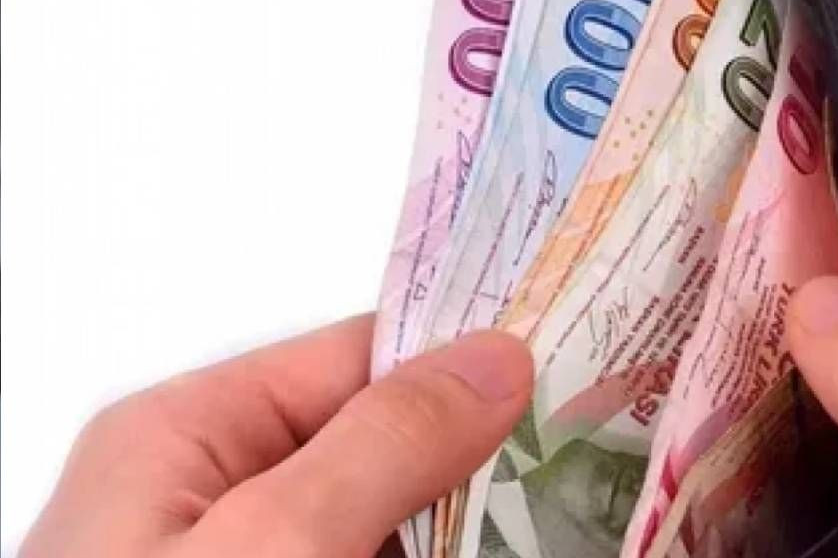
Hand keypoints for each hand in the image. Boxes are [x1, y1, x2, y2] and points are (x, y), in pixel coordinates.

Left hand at [21, 319, 532, 556]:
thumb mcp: (273, 547)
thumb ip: (388, 442)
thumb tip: (498, 356)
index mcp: (188, 437)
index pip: (356, 357)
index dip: (466, 360)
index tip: (578, 364)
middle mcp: (217, 502)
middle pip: (382, 448)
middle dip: (482, 464)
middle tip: (590, 461)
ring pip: (393, 532)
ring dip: (471, 534)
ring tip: (569, 525)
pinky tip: (509, 553)